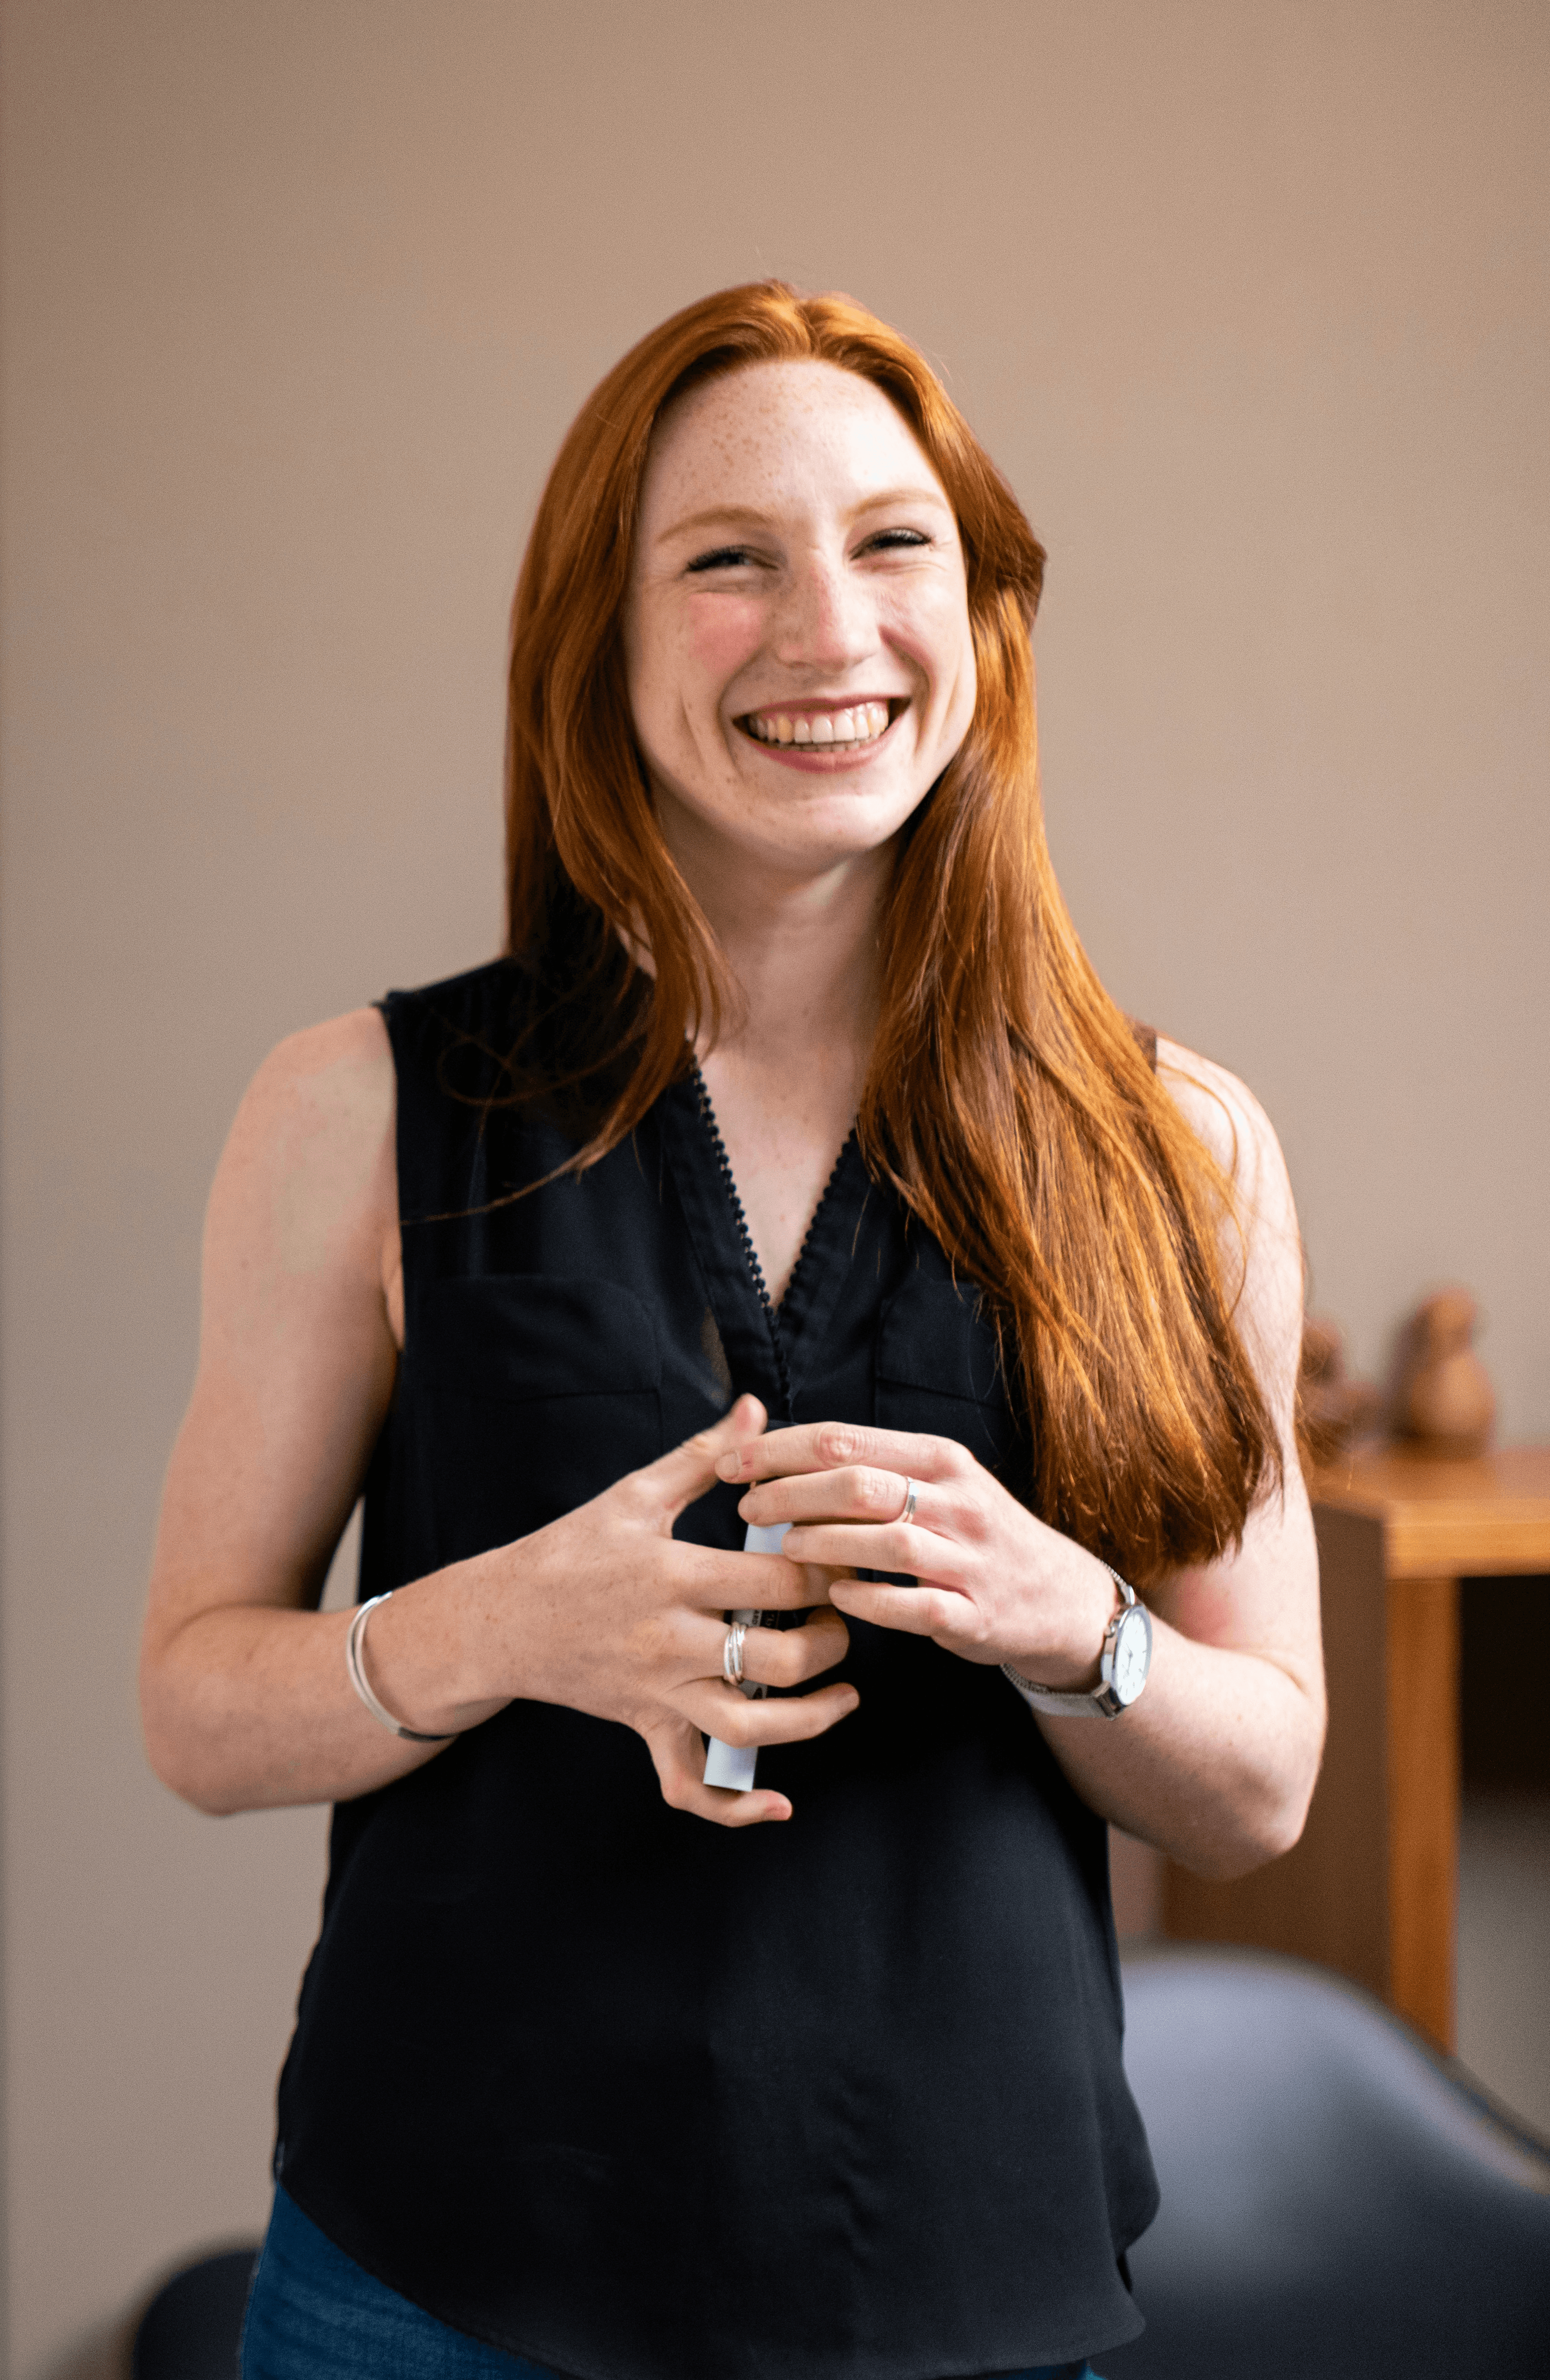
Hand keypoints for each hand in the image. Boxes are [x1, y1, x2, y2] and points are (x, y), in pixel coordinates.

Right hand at [495, 1396, 855, 1825]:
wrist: (499, 1619)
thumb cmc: (570, 1550)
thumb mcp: (634, 1494)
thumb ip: (704, 1455)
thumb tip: (755, 1408)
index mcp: (673, 1575)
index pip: (778, 1583)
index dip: (828, 1573)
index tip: (847, 1558)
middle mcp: (670, 1641)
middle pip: (779, 1660)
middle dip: (832, 1641)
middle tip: (846, 1618)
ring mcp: (658, 1693)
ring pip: (750, 1729)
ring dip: (812, 1719)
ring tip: (845, 1693)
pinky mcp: (646, 1728)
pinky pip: (690, 1786)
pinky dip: (735, 1808)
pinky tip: (778, 1804)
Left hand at [716, 1421, 1118, 1688]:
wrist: (1059, 1597)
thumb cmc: (975, 1535)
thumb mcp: (938, 1483)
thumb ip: (871, 1467)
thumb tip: (781, 1454)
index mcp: (939, 1459)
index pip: (845, 1440)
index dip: (780, 1449)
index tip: (733, 1462)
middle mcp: (956, 1500)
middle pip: (858, 1484)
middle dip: (791, 1492)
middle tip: (748, 1506)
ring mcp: (968, 1558)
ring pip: (885, 1540)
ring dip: (824, 1542)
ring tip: (784, 1548)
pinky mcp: (972, 1613)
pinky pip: (914, 1604)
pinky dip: (869, 1600)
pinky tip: (836, 1596)